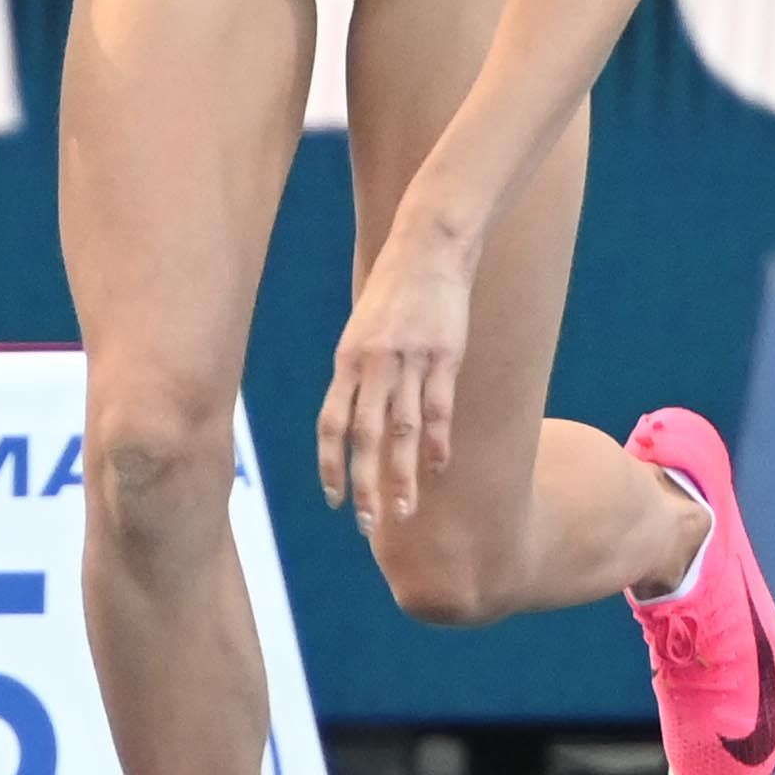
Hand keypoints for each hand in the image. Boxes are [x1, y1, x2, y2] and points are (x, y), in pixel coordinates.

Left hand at [320, 234, 479, 523]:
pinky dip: (437, 442)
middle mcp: (374, 364)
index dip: (330, 465)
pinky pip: (439, 408)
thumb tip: (350, 420)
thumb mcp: (361, 331)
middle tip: (368, 526)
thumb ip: (356, 374)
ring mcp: (410, 360)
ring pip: (404, 430)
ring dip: (402, 475)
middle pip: (365, 436)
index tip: (334, 500)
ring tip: (404, 512)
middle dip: (365, 484)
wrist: (427, 248)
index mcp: (347, 360)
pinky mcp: (444, 355)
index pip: (331, 423)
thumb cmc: (392, 293)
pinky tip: (437, 470)